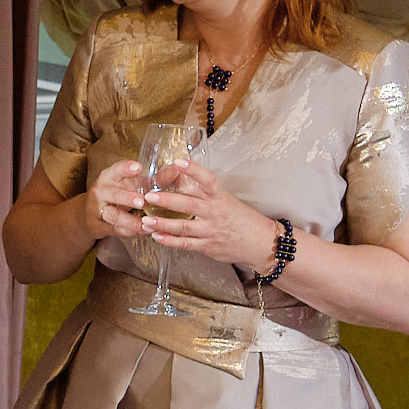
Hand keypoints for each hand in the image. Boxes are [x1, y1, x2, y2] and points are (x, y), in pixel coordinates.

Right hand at [85, 159, 153, 240]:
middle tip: (142, 202)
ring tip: (145, 223)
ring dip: (129, 220)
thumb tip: (177, 170)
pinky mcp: (98, 225)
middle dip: (127, 198)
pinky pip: (113, 229)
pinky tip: (141, 232)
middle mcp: (102, 191)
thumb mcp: (134, 184)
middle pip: (113, 194)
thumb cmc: (119, 193)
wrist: (91, 213)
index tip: (139, 168)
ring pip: (112, 215)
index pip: (116, 170)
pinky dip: (128, 231)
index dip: (126, 168)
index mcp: (110, 177)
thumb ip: (155, 179)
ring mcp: (98, 209)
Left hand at [137, 158, 276, 268]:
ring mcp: (211, 230)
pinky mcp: (208, 246)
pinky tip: (156, 236)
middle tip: (149, 195)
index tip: (178, 162)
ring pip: (184, 227)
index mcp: (221, 198)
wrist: (262, 242)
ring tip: (146, 220)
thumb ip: (205, 194)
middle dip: (168, 200)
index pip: (208, 180)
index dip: (194, 170)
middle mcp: (216, 212)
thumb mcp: (227, 201)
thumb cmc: (242, 219)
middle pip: (190, 204)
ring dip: (162, 223)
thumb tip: (181, 180)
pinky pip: (185, 243)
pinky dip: (169, 240)